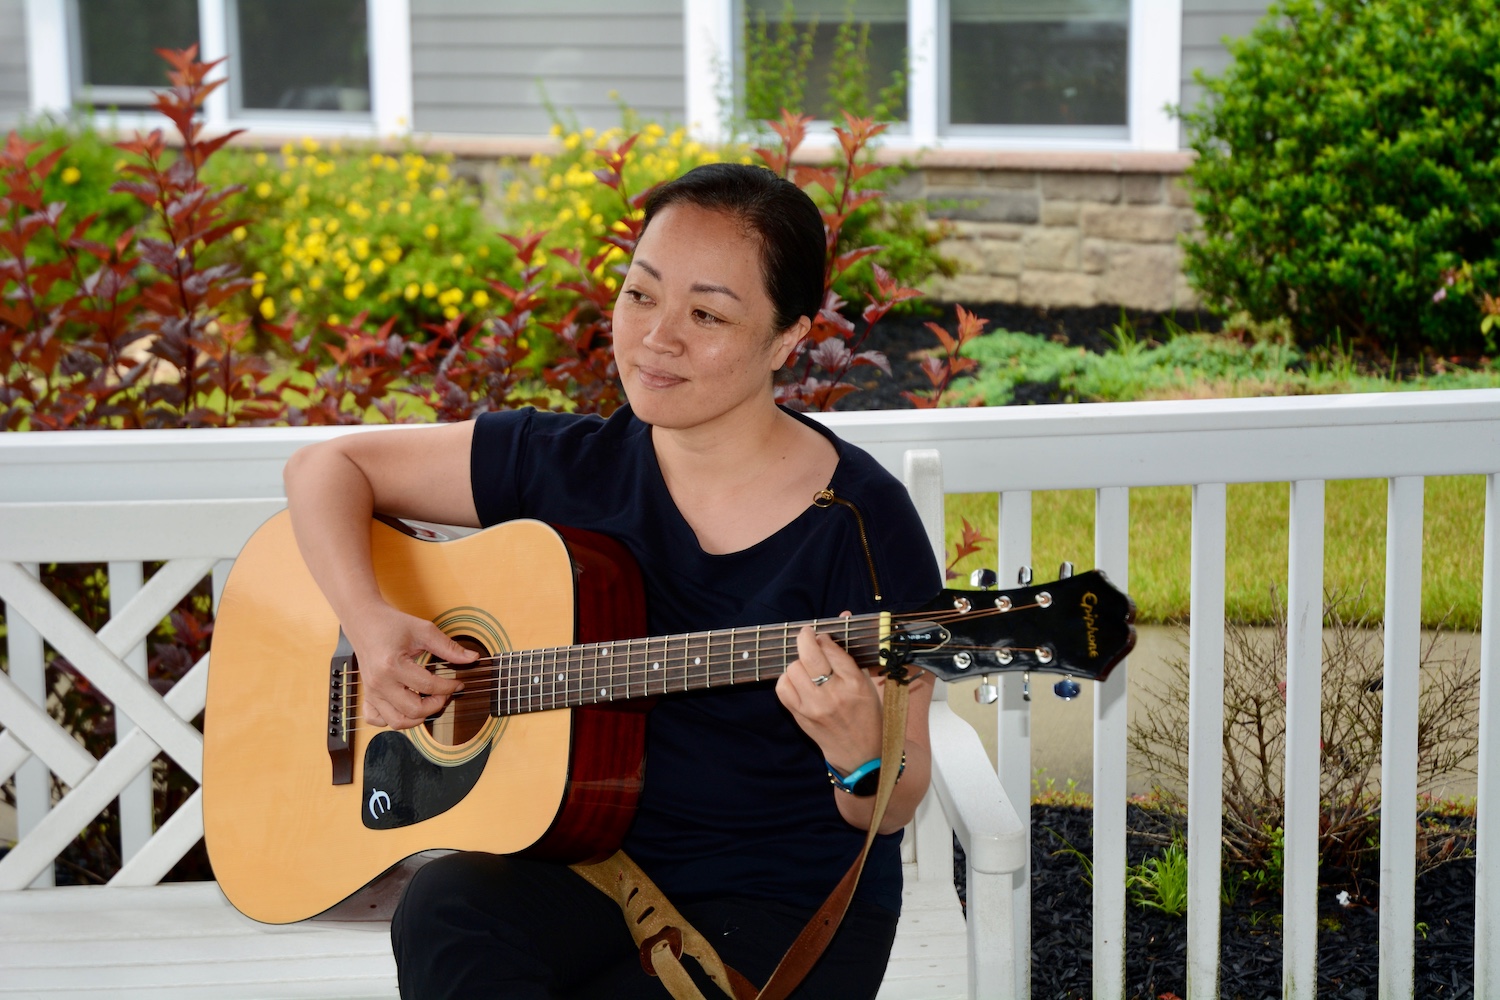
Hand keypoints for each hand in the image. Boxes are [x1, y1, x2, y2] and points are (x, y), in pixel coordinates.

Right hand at [343, 601, 474, 728]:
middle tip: (445, 693)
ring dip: (418, 717)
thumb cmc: (391, 624)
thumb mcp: (423, 630)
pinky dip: (393, 719)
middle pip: (413, 710)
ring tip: (429, 702)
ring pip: (397, 721)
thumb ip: (449, 647)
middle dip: (436, 705)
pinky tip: (405, 707)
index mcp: (392, 665)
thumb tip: (472, 658)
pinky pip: (377, 719)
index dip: (449, 687)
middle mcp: (379, 683)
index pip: (428, 687)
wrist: (364, 620)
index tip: (458, 682)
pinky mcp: (367, 695)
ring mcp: (371, 691)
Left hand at [775, 622, 882, 773]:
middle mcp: (834, 695)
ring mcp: (814, 707)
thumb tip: (843, 614)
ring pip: (793, 668)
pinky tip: (797, 680)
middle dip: (805, 638)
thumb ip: (851, 651)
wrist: (862, 756)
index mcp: (856, 684)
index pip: (832, 649)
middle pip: (809, 655)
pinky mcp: (800, 717)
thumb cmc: (868, 717)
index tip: (822, 636)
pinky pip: (782, 688)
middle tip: (806, 635)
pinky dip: (787, 679)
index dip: (824, 637)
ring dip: (798, 662)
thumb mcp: (868, 683)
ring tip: (807, 667)